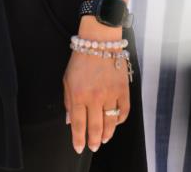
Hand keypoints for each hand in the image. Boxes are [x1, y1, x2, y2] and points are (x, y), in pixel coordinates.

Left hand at [63, 18, 129, 153]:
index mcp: (78, 95)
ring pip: (111, 123)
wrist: (99, 42)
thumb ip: (68, 101)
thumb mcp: (67, 79)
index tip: (79, 147)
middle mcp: (95, 98)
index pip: (78, 125)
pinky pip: (124, 112)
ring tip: (104, 139)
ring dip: (107, 134)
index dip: (78, 139)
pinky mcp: (124, 90)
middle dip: (94, 141)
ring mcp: (111, 95)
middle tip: (93, 147)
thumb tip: (70, 120)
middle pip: (95, 128)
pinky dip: (120, 120)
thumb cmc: (81, 59)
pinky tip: (116, 123)